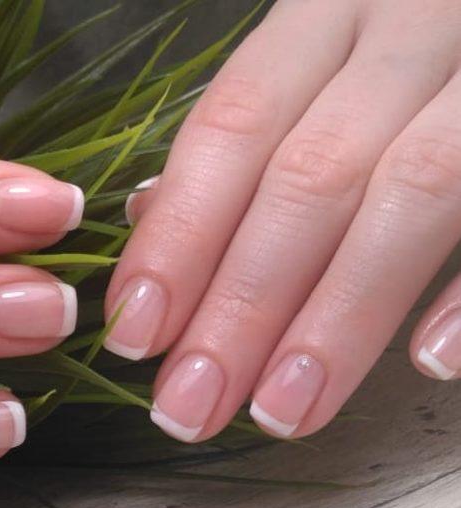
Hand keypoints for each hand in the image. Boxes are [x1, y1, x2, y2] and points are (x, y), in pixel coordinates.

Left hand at [106, 0, 460, 441]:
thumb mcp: (316, 63)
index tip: (136, 335)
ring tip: (282, 411)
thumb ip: (245, 138)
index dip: (178, 238)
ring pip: (410, 196)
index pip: (231, 129)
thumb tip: (151, 217)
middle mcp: (407, 29)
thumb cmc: (399, 49)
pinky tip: (429, 363)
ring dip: (337, 322)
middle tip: (191, 406)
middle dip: (240, 307)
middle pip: (306, 180)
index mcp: (325, 16)